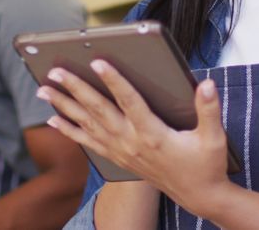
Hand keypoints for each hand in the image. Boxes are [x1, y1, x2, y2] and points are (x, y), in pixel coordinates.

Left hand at [37, 60, 233, 217]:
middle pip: (99, 110)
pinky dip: (70, 130)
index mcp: (153, 135)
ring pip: (88, 124)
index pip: (130, 102)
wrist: (198, 196)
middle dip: (75, 88)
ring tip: (44, 89)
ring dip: (65, 106)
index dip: (114, 80)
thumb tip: (206, 83)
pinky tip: (54, 119)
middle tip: (55, 70)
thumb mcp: (214, 138)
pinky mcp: (119, 158)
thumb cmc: (206, 165)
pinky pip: (89, 143)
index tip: (98, 62)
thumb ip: (209, 109)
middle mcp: (132, 143)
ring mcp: (122, 152)